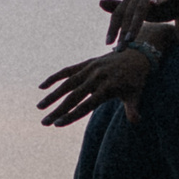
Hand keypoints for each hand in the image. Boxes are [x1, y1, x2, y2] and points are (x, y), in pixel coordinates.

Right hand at [38, 46, 155, 126]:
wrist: (138, 53)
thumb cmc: (136, 79)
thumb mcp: (136, 94)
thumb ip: (133, 108)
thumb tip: (136, 122)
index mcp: (108, 87)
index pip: (86, 105)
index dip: (71, 115)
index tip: (58, 124)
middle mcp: (96, 77)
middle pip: (73, 97)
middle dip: (57, 110)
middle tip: (44, 122)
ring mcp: (90, 69)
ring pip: (67, 84)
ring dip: (52, 96)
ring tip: (40, 107)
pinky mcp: (87, 63)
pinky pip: (67, 70)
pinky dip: (55, 77)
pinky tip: (42, 86)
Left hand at [101, 0, 178, 47]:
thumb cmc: (164, 6)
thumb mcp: (142, 12)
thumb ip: (123, 8)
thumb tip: (100, 2)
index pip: (119, 13)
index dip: (112, 28)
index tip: (108, 44)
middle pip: (128, 11)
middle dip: (124, 30)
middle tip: (122, 47)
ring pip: (142, 5)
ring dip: (135, 22)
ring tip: (131, 38)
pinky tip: (154, 4)